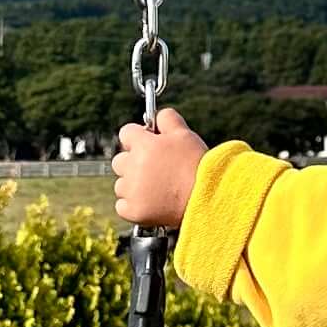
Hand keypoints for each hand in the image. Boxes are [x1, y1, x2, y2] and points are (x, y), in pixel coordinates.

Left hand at [113, 107, 207, 232]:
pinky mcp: (133, 211)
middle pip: (119, 160)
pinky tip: (151, 202)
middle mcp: (132, 167)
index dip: (138, 138)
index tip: (148, 144)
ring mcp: (131, 190)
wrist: (207, 197)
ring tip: (157, 187)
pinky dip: (133, 205)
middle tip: (155, 168)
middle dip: (133, 162)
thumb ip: (167, 119)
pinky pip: (123, 206)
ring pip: (121, 184)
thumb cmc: (198, 165)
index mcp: (143, 145)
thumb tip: (158, 116)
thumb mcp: (185, 134)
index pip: (126, 133)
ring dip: (133, 185)